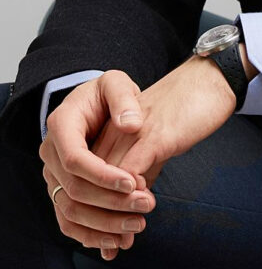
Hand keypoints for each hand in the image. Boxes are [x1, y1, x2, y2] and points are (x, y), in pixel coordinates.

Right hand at [39, 70, 155, 257]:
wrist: (96, 105)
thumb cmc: (106, 94)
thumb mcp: (115, 83)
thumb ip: (123, 98)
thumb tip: (131, 124)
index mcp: (61, 125)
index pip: (75, 159)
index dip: (103, 175)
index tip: (133, 182)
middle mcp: (51, 153)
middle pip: (74, 189)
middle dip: (111, 203)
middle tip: (145, 206)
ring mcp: (53, 176)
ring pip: (71, 211)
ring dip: (104, 225)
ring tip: (136, 226)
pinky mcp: (61, 192)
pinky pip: (69, 222)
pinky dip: (91, 235)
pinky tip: (116, 241)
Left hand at [89, 55, 237, 258]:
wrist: (209, 81)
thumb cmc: (185, 109)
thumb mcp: (156, 141)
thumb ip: (142, 169)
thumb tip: (132, 206)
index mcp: (112, 130)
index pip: (91, 174)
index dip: (96, 207)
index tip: (107, 235)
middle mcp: (115, 131)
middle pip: (93, 180)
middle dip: (101, 218)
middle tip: (115, 245)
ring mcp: (131, 133)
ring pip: (107, 181)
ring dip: (115, 214)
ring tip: (128, 236)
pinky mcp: (152, 136)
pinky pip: (129, 173)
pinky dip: (131, 196)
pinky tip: (143, 206)